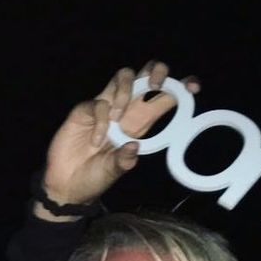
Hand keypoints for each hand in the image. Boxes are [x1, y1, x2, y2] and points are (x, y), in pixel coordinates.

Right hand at [38, 60, 199, 217]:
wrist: (66, 187)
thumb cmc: (93, 179)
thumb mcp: (114, 173)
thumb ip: (124, 161)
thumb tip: (134, 147)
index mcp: (140, 124)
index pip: (164, 98)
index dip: (180, 88)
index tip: (193, 88)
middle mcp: (125, 111)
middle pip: (146, 76)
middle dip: (156, 72)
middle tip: (155, 86)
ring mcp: (105, 107)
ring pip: (123, 76)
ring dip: (126, 91)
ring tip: (118, 118)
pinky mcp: (85, 110)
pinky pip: (98, 103)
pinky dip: (101, 120)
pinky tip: (96, 141)